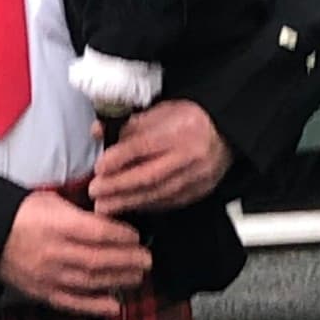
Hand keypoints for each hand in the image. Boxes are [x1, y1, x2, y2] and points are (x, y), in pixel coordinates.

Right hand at [0, 190, 151, 317]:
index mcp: (56, 225)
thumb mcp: (50, 202)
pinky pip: (72, 302)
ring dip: (119, 280)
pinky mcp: (42, 292)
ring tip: (137, 276)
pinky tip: (114, 306)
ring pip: (91, 281)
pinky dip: (95, 306)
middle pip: (99, 259)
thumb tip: (109, 222)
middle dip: (128, 260)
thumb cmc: (20, 215)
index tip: (135, 236)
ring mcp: (48, 275)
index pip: (98, 232)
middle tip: (146, 258)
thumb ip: (80, 214)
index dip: (122, 236)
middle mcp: (54, 252)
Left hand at [88, 100, 231, 215]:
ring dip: (129, 202)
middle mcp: (190, 155)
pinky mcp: (201, 191)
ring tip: (106, 206)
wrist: (224, 132)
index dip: (119, 158)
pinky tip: (130, 207)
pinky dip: (147, 206)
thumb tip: (98, 131)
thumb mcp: (160, 112)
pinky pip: (170, 203)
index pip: (144, 146)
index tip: (99, 167)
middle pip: (150, 175)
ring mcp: (198, 176)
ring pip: (159, 194)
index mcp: (180, 129)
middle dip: (118, 187)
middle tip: (95, 192)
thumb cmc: (189, 120)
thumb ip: (129, 125)